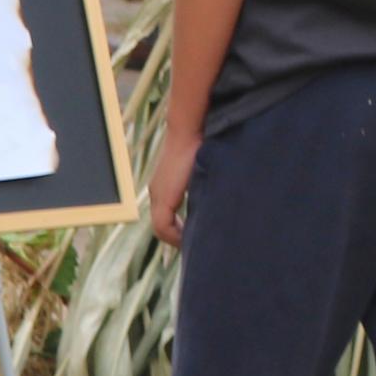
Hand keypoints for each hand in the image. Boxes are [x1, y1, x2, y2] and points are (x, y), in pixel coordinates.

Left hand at [147, 124, 201, 246]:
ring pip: (161, 228)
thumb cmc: (202, 143)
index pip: (167, 215)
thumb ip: (202, 183)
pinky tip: (188, 239)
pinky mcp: (163, 198)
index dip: (179, 229)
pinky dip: (175, 235)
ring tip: (193, 245)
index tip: (194, 236)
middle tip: (194, 245)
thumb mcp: (202, 169)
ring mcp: (158, 195)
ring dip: (177, 237)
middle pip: (163, 224)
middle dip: (178, 236)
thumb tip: (218, 193)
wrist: (191, 130)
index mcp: (166, 185)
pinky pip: (163, 227)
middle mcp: (158, 192)